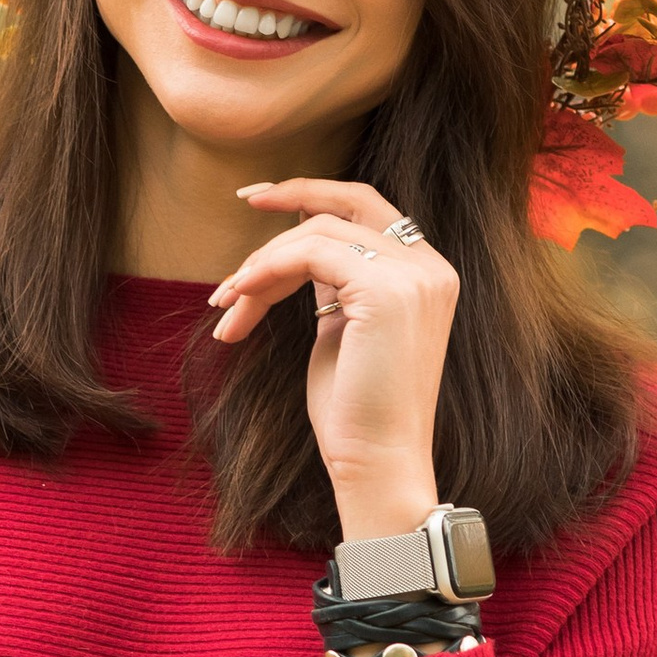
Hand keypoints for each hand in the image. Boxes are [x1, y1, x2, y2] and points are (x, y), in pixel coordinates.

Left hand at [210, 178, 458, 542]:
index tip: (264, 198)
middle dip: (291, 196)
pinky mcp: (384, 290)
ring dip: (262, 263)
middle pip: (348, 205)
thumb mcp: (343, 333)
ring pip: (318, 232)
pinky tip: (239, 298)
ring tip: (226, 303)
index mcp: (427, 276)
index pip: (370, 210)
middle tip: (243, 201)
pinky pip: (310, 253)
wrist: (377, 463)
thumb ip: (335, 285)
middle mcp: (430, 268)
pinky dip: (266, 271)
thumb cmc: (355, 414)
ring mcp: (413, 276)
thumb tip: (299, 251)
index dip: (317, 193)